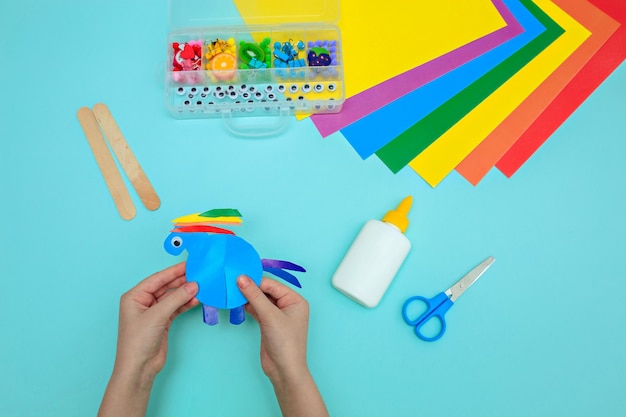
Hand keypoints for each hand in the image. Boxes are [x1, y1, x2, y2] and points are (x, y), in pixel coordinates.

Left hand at [99, 263, 198, 416]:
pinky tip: (196, 300)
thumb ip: (176, 299)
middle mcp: (143, 302)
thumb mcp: (157, 316)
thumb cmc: (138, 341)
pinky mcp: (162, 321)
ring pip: (172, 297)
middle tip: (199, 274)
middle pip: (165, 287)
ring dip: (185, 293)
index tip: (189, 264)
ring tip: (201, 287)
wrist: (139, 368)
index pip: (157, 279)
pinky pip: (176, 308)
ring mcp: (153, 312)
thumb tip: (193, 285)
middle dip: (181, 281)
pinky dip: (185, 304)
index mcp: (134, 296)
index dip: (173, 271)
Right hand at [236, 275, 308, 381]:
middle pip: (266, 291)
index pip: (272, 284)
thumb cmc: (285, 342)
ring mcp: (278, 315)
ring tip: (232, 291)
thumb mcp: (270, 316)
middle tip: (232, 282)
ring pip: (261, 300)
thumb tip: (241, 278)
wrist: (284, 370)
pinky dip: (248, 306)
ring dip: (248, 297)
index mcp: (295, 300)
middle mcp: (288, 305)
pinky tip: (237, 302)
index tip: (238, 275)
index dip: (255, 280)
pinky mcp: (268, 324)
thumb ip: (255, 296)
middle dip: (251, 288)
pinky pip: (257, 309)